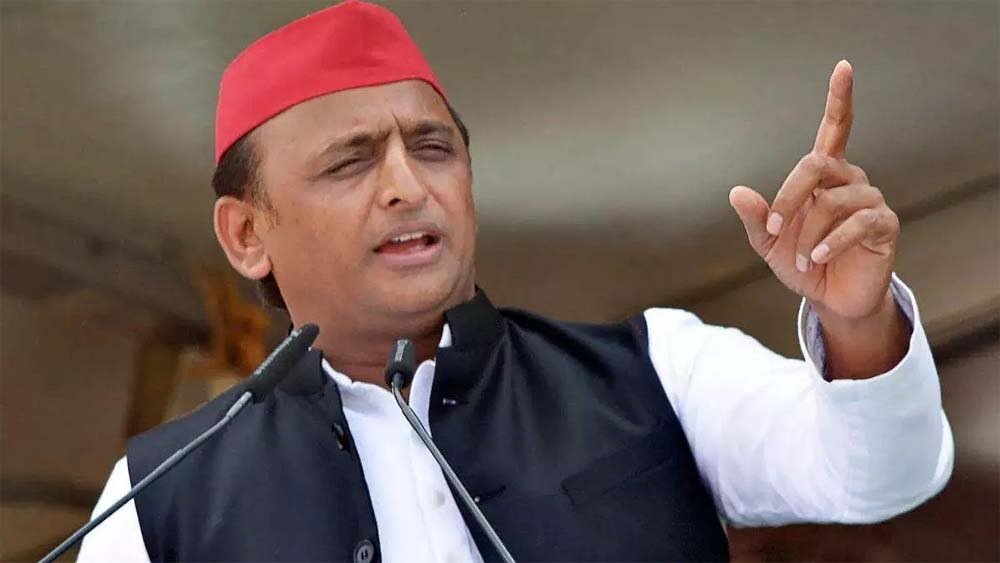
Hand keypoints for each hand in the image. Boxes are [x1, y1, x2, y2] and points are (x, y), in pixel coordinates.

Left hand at [729, 60, 898, 321]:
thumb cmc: (802, 263)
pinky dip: (830, 242)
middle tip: (775, 230)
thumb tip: (736, 191)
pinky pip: (857, 223)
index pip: (835, 128)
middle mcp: (850, 179)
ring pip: (832, 200)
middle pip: (817, 164)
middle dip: (788, 197)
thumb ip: (757, 218)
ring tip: (801, 258)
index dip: (839, 98)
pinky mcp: (884, 225)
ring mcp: (870, 200)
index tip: (843, 67)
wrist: (830, 299)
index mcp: (823, 176)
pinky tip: (817, 258)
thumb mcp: (770, 243)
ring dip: (808, 233)